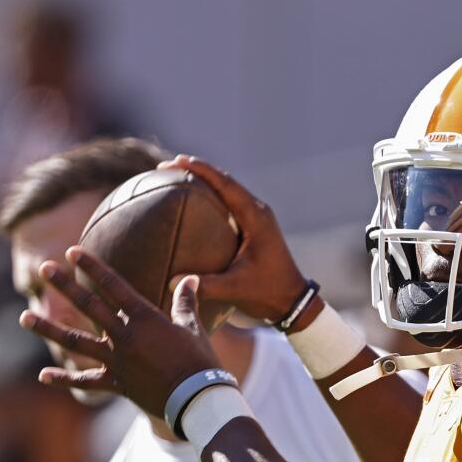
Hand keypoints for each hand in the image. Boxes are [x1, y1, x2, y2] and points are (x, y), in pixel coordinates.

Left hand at [18, 247, 219, 420]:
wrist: (198, 398)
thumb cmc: (200, 360)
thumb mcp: (193, 327)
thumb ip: (186, 302)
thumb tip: (188, 279)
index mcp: (145, 319)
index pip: (114, 286)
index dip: (93, 267)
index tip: (74, 252)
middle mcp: (125, 336)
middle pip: (89, 307)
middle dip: (65, 286)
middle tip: (44, 269)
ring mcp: (118, 360)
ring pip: (76, 342)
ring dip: (49, 329)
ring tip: (24, 317)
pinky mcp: (117, 383)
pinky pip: (87, 380)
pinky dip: (65, 379)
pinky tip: (44, 375)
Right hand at [159, 155, 308, 322]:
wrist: (293, 301)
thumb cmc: (268, 292)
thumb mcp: (236, 288)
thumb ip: (206, 284)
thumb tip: (172, 281)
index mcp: (257, 219)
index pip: (226, 185)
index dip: (201, 170)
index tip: (177, 160)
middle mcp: (259, 212)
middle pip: (226, 181)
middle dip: (198, 170)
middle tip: (168, 165)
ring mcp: (259, 218)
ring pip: (229, 190)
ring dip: (205, 180)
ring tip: (177, 176)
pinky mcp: (255, 226)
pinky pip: (231, 203)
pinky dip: (212, 196)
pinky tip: (193, 201)